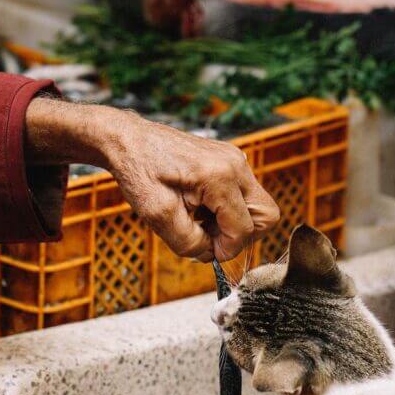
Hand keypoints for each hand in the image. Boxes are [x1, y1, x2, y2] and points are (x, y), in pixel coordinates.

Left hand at [25, 98, 279, 261]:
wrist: (128, 141)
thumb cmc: (138, 172)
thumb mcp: (158, 216)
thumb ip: (189, 243)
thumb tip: (211, 254)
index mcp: (219, 177)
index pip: (244, 228)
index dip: (227, 249)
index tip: (206, 252)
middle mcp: (234, 164)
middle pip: (265, 216)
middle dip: (240, 236)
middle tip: (210, 239)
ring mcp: (235, 159)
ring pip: (256, 207)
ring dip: (233, 224)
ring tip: (200, 222)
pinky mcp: (229, 160)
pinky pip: (243, 195)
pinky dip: (227, 210)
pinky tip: (200, 208)